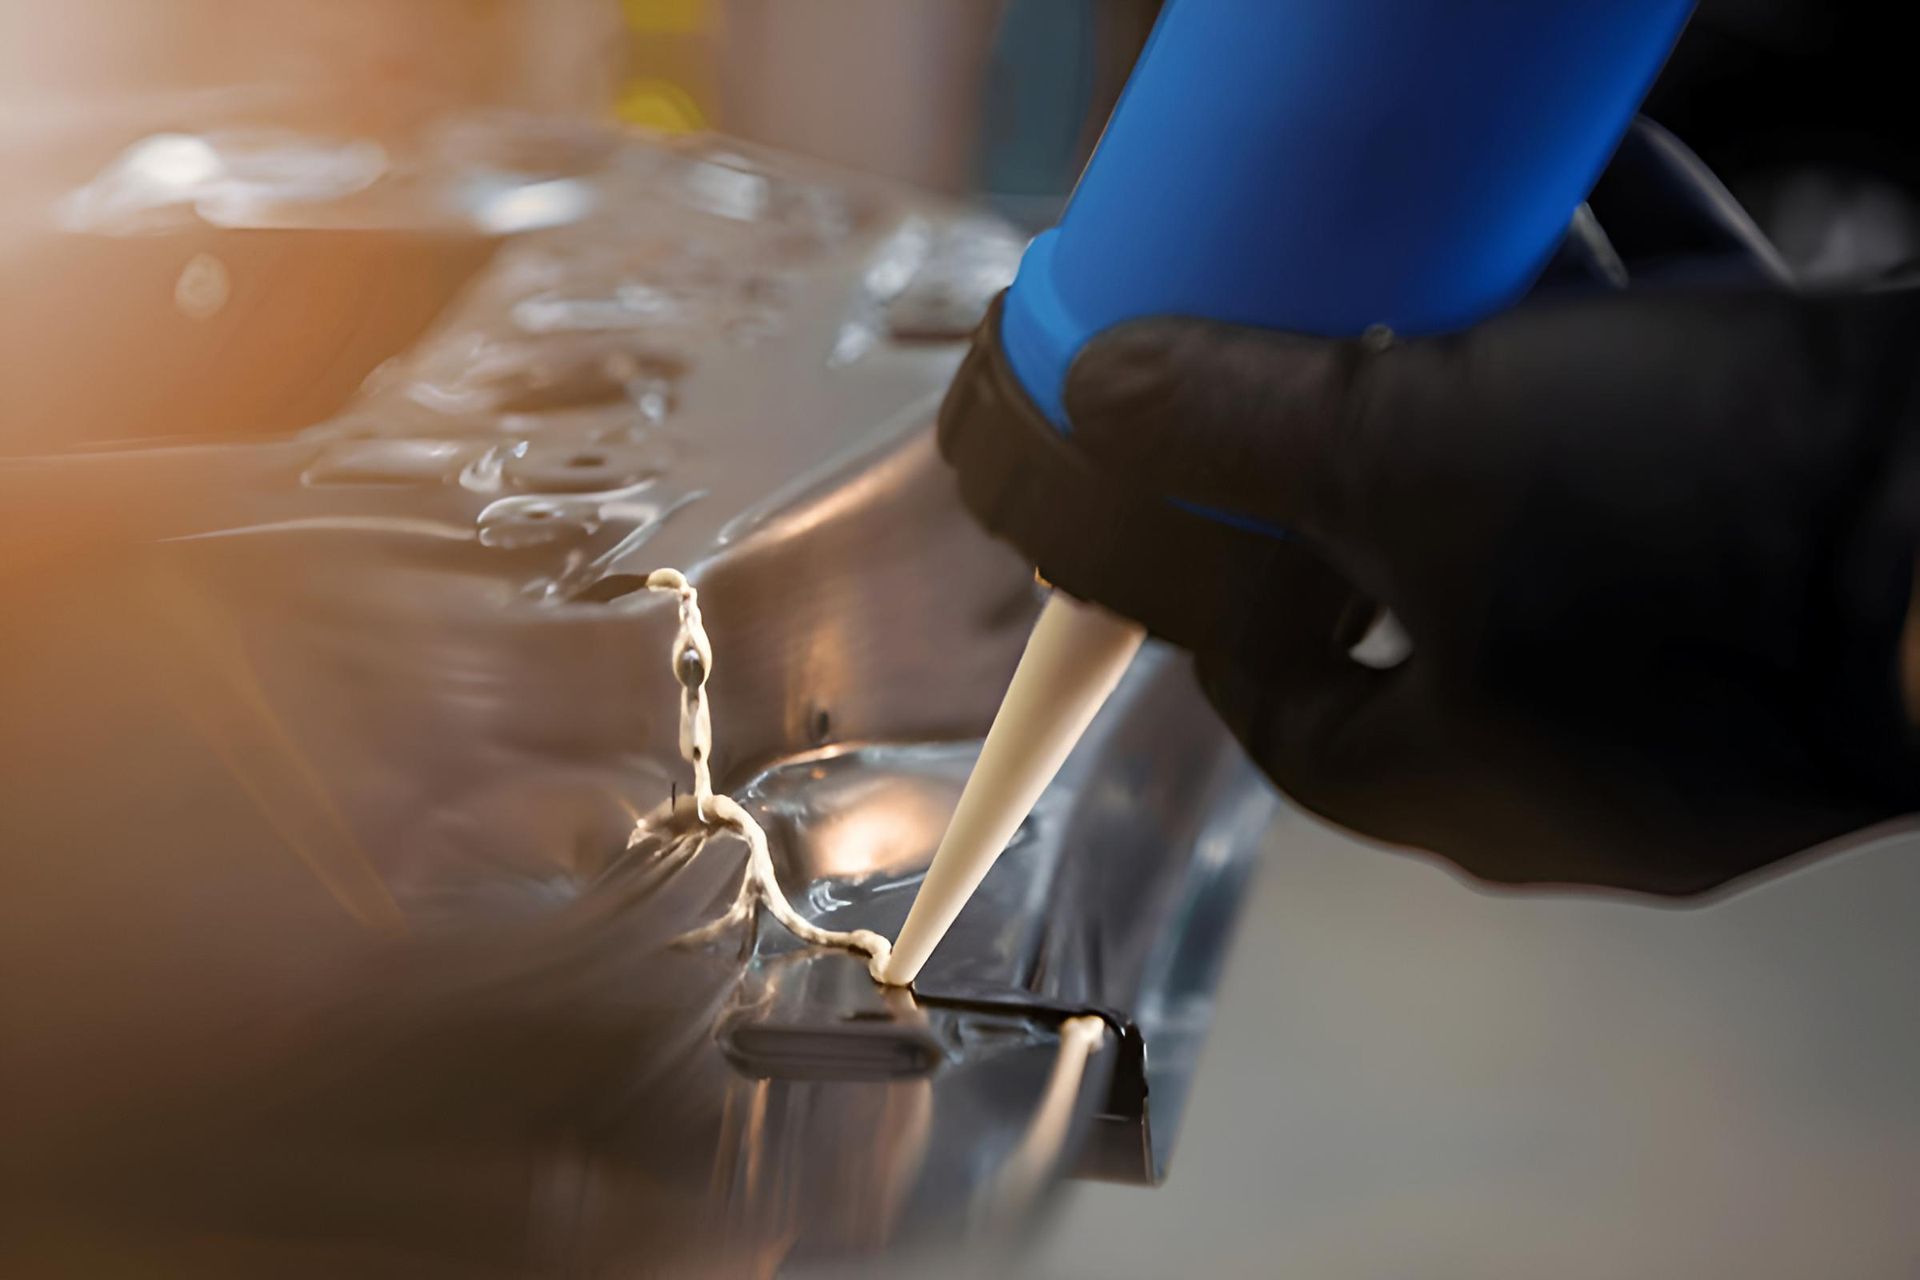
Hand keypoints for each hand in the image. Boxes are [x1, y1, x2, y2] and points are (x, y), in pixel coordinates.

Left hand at [1057, 282, 1919, 892]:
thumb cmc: (1706, 537)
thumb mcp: (1411, 458)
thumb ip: (1241, 433)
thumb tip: (1108, 397)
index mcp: (1470, 779)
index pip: (1286, 721)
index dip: (1225, 613)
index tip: (1200, 523)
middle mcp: (1588, 756)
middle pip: (1418, 603)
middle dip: (1363, 475)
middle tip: (1320, 379)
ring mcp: (1707, 674)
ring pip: (1554, 516)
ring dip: (1497, 391)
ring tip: (1454, 274)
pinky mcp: (1799, 572)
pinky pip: (1682, 452)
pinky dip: (1631, 340)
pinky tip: (1603, 216)